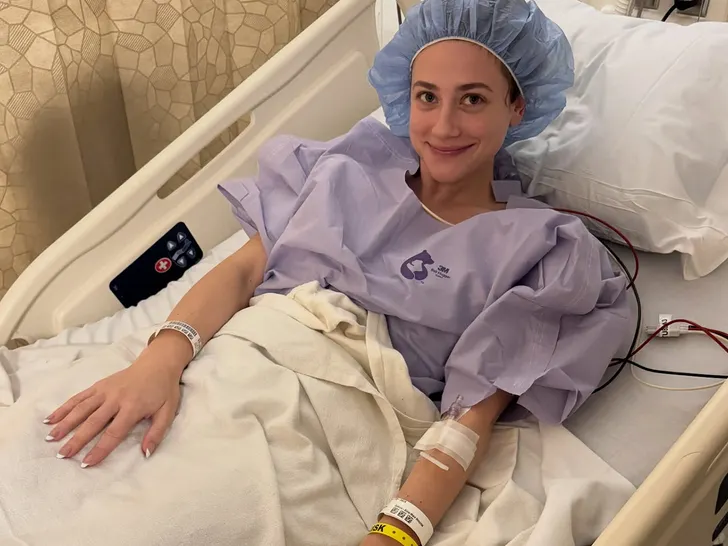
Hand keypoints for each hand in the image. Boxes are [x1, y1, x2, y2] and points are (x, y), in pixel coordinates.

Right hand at [44, 333, 189, 466]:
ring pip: (82, 408)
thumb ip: (156, 433)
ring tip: (51, 438)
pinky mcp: (99, 384)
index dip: (100, 449)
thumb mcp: (167, 412)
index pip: (114, 432)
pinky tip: (52, 418)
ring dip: (66, 423)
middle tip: (62, 455)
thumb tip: (145, 454)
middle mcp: (116, 398)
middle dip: (77, 439)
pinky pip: (79, 397)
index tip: (86, 463)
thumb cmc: (164, 390)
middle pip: (93, 422)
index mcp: (133, 407)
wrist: (158, 363)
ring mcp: (105, 390)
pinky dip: (64, 407)